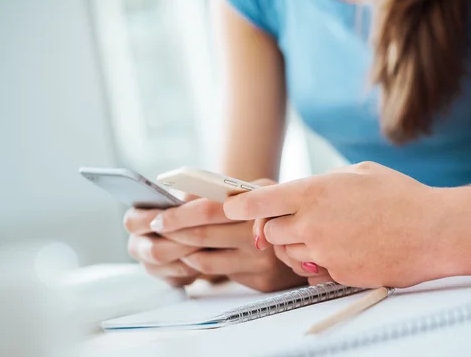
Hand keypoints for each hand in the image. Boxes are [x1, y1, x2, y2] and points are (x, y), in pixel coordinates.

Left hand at [124, 179, 305, 291]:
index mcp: (259, 203)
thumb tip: (181, 198)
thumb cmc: (274, 209)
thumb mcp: (257, 190)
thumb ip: (222, 192)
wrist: (317, 232)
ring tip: (168, 242)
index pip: (209, 210)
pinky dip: (198, 264)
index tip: (159, 217)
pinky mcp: (261, 281)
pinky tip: (192, 255)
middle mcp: (262, 233)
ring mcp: (262, 260)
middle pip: (202, 235)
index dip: (179, 214)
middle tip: (153, 229)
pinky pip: (218, 274)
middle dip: (172, 233)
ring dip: (180, 251)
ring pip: (205, 259)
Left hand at [224, 162, 447, 287]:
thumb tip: (305, 191)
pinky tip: (341, 250)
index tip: (231, 207)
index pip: (259, 201)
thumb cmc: (401, 196)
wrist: (434, 231)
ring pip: (289, 254)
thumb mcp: (358, 173)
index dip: (240, 205)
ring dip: (297, 246)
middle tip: (291, 223)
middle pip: (270, 232)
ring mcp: (322, 252)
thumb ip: (324, 182)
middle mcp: (311, 223)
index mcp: (313, 192)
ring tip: (324, 235)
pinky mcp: (337, 274)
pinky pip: (311, 272)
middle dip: (276, 228)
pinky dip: (317, 263)